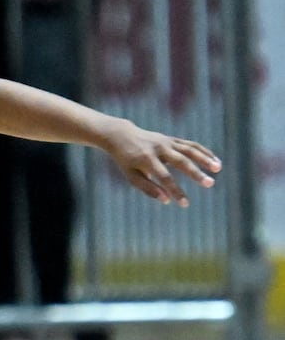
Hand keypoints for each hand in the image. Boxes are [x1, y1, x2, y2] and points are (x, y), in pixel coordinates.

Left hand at [103, 120, 220, 205]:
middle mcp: (158, 149)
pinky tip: (215, 160)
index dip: (175, 191)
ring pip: (189, 149)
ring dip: (205, 158)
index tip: (185, 204)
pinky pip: (190, 144)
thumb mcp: (131, 175)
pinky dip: (203, 151)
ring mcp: (166, 142)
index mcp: (146, 159)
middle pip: (180, 161)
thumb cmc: (126, 160)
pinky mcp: (171, 139)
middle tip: (210, 184)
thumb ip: (147, 188)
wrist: (121, 136)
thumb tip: (166, 200)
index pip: (164, 177)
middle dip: (196, 173)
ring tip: (218, 168)